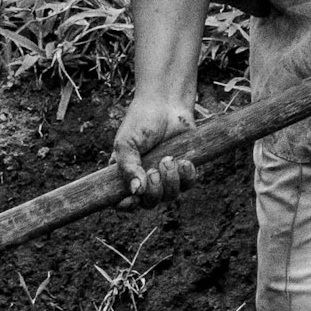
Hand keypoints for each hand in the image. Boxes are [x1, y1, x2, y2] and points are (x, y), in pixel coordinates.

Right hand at [112, 89, 197, 205]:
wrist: (167, 104)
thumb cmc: (141, 122)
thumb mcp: (126, 143)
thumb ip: (127, 168)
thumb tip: (136, 192)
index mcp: (126, 174)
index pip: (122, 202)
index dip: (126, 205)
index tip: (132, 199)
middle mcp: (145, 179)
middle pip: (149, 203)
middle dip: (153, 191)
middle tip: (153, 171)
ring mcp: (166, 177)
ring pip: (170, 197)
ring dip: (170, 181)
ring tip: (168, 160)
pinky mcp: (184, 170)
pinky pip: (188, 185)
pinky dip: (187, 176)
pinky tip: (184, 161)